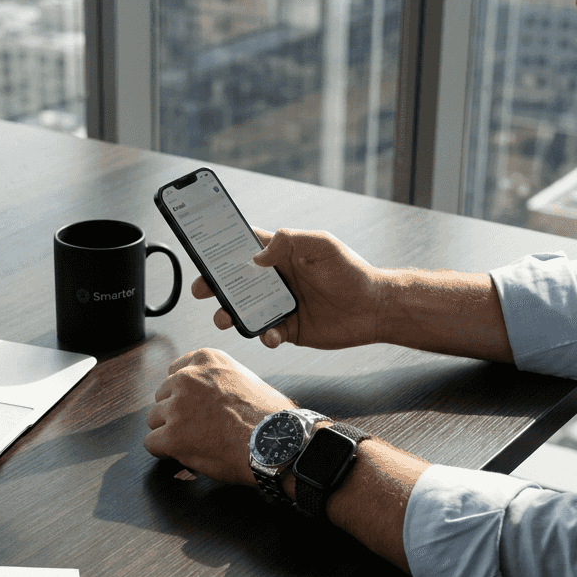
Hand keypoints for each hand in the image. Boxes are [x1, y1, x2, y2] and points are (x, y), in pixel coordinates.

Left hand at [143, 348, 294, 485]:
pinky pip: (151, 444)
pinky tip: (185, 453)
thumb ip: (218, 379)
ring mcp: (177, 407)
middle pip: (162, 396)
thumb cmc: (270, 416)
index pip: (174, 372)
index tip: (192, 405)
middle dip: (176, 412)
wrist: (277, 442)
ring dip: (170, 432)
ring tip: (196, 441)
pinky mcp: (172, 436)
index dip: (183, 394)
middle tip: (198, 427)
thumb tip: (207, 394)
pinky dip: (165, 452)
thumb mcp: (245, 378)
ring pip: (154, 420)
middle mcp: (187, 378)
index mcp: (205, 360)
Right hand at [193, 228, 385, 349]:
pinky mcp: (289, 329)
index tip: (202, 251)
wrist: (375, 308)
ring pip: (245, 310)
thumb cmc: (351, 271)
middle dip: (214, 285)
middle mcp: (276, 280)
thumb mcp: (322, 245)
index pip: (245, 247)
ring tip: (225, 318)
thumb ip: (289, 241)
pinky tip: (271, 335)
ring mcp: (280, 305)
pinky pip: (267, 333)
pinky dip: (264, 336)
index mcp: (281, 255)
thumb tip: (257, 257)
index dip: (222, 249)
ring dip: (230, 314)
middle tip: (202, 289)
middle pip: (236, 281)